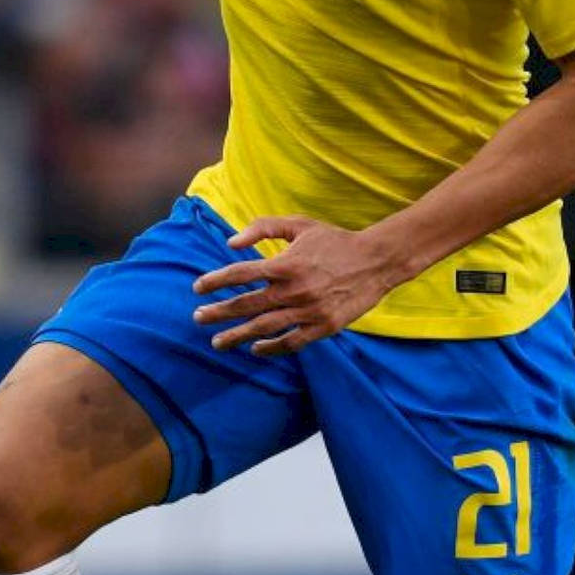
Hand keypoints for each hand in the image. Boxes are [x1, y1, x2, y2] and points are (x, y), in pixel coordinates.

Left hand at [192, 217, 397, 355]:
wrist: (377, 261)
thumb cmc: (334, 240)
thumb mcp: (300, 224)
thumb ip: (264, 228)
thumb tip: (231, 243)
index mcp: (286, 264)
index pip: (240, 274)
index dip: (215, 281)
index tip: (197, 288)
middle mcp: (294, 290)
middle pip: (246, 305)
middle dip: (218, 313)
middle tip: (198, 318)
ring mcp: (308, 311)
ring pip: (264, 328)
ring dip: (237, 336)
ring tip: (218, 342)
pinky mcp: (324, 327)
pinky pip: (291, 342)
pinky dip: (271, 348)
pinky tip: (255, 349)